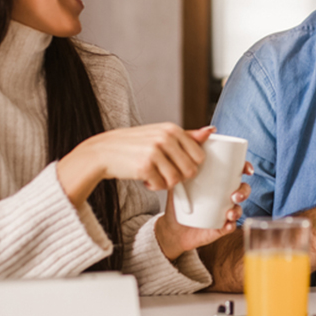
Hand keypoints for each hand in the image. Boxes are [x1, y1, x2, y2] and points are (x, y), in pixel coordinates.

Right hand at [57, 124, 210, 205]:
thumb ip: (187, 136)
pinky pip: (161, 186)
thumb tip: (211, 131)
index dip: (190, 165)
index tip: (176, 164)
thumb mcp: (161, 135)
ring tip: (154, 174)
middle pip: (191, 171)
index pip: (199, 156)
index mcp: (172, 129)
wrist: (104, 151)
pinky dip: (154, 186)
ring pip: (176, 180)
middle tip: (164, 171)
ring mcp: (155, 151)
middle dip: (179, 176)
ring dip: (165, 182)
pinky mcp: (145, 166)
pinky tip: (144, 178)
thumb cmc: (136, 145)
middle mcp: (165, 138)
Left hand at [154, 161, 253, 262]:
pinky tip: (227, 225)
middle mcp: (224, 197)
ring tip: (230, 214)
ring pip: (238, 209)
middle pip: (242, 190)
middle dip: (243, 191)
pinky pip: (230, 226)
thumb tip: (182, 157)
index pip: (235, 173)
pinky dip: (231, 225)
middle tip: (235, 196)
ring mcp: (223, 213)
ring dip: (238, 210)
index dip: (245, 169)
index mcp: (217, 184)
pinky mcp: (220, 228)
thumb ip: (179, 172)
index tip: (246, 170)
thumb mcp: (177, 186)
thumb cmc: (176, 206)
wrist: (171, 230)